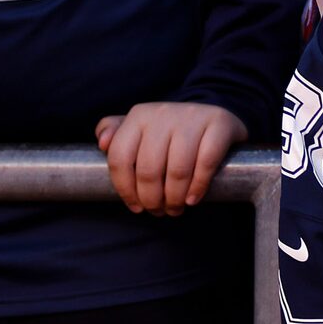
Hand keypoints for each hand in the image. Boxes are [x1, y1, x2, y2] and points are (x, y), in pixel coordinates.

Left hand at [95, 101, 243, 215]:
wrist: (216, 117)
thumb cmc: (170, 133)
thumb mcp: (140, 130)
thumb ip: (115, 135)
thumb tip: (102, 143)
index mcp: (139, 115)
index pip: (120, 158)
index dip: (125, 189)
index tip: (135, 206)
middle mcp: (164, 112)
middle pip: (149, 169)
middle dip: (152, 199)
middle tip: (158, 211)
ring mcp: (193, 116)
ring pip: (178, 169)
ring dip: (175, 198)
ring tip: (175, 208)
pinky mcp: (220, 123)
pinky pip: (206, 163)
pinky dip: (198, 187)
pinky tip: (193, 199)